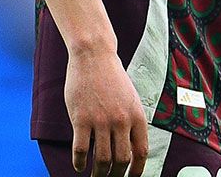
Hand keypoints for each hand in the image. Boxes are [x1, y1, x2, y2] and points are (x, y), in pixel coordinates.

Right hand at [64, 47, 149, 176]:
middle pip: (121, 161)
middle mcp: (121, 120)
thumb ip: (132, 122)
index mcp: (137, 116)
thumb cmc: (112, 78)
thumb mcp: (131, 99)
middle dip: (115, 176)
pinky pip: (81, 150)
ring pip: (102, 160)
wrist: (94, 56)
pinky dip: (80, 162)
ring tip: (94, 176)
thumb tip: (132, 149)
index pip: (141, 153)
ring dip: (98, 174)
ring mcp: (101, 120)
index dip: (136, 171)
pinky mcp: (81, 119)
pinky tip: (79, 166)